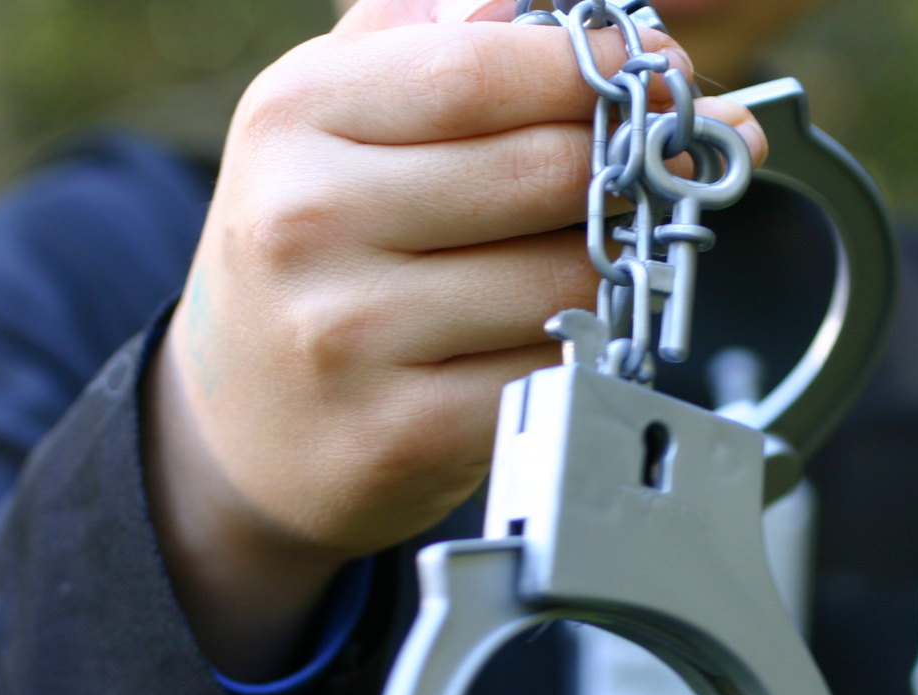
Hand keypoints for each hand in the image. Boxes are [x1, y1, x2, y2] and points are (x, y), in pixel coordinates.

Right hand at [143, 0, 767, 678]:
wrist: (244, 424)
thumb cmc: (316, 251)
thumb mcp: (334, 122)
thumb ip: (436, 44)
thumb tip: (580, 20)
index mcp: (294, 118)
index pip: (482, 71)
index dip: (595, 67)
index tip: (660, 69)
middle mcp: (309, 222)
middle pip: (545, 171)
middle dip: (635, 165)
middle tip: (673, 164)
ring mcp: (351, 335)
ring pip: (568, 278)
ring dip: (615, 266)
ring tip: (603, 254)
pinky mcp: (404, 431)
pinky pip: (553, 370)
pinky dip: (583, 350)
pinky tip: (562, 336)